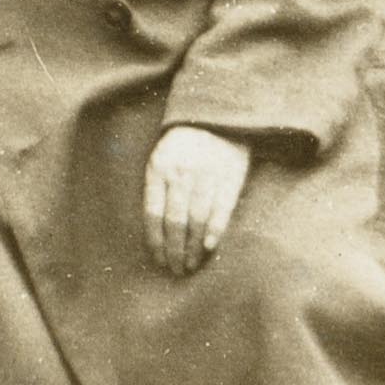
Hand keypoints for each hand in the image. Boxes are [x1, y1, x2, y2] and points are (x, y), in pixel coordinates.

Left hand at [142, 125, 251, 275]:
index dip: (156, 241)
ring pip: (197, 219)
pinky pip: (222, 209)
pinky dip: (215, 230)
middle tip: (176, 270)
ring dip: (193, 247)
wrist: (215, 114)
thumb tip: (155, 230)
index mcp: (159, 168)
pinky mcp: (231, 175)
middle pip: (175, 221)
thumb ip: (156, 188)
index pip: (154, 214)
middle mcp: (181, 172)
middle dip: (174, 250)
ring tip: (191, 264)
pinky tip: (210, 248)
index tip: (158, 259)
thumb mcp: (160, 158)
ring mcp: (207, 173)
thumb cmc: (183, 144)